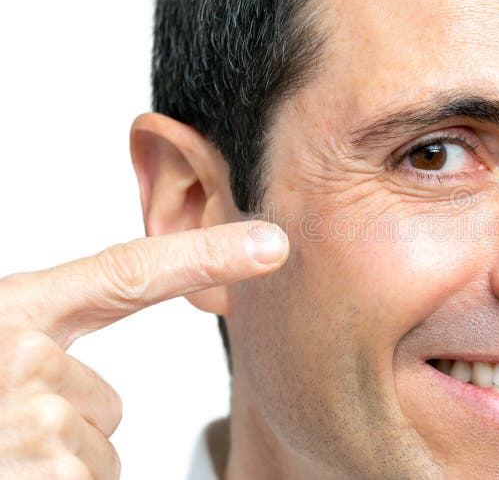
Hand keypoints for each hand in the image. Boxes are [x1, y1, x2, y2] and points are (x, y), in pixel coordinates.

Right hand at [0, 221, 288, 478]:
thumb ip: (42, 343)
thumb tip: (101, 375)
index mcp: (16, 311)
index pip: (130, 271)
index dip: (206, 255)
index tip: (270, 243)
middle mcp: (26, 357)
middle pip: (108, 401)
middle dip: (70, 426)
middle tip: (9, 431)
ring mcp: (38, 419)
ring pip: (99, 447)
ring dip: (57, 462)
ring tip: (6, 454)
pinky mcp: (52, 474)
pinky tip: (17, 476)